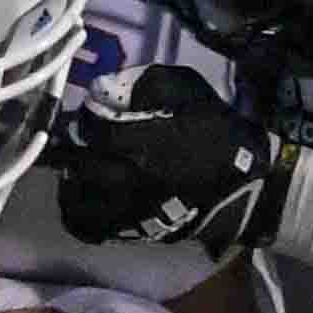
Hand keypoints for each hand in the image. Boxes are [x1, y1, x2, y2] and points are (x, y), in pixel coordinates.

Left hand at [52, 64, 289, 254]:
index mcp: (137, 141)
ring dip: (70, 183)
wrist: (242, 187)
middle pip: (76, 164)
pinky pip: (88, 227)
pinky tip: (85, 200)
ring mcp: (124, 208)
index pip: (92, 126)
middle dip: (72, 149)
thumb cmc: (217, 135)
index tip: (95, 112)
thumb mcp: (188, 90)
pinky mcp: (130, 230)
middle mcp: (123, 177)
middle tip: (77, 142)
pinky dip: (78, 214)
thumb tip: (106, 86)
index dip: (88, 116)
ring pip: (74, 199)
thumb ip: (146, 82)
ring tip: (75, 172)